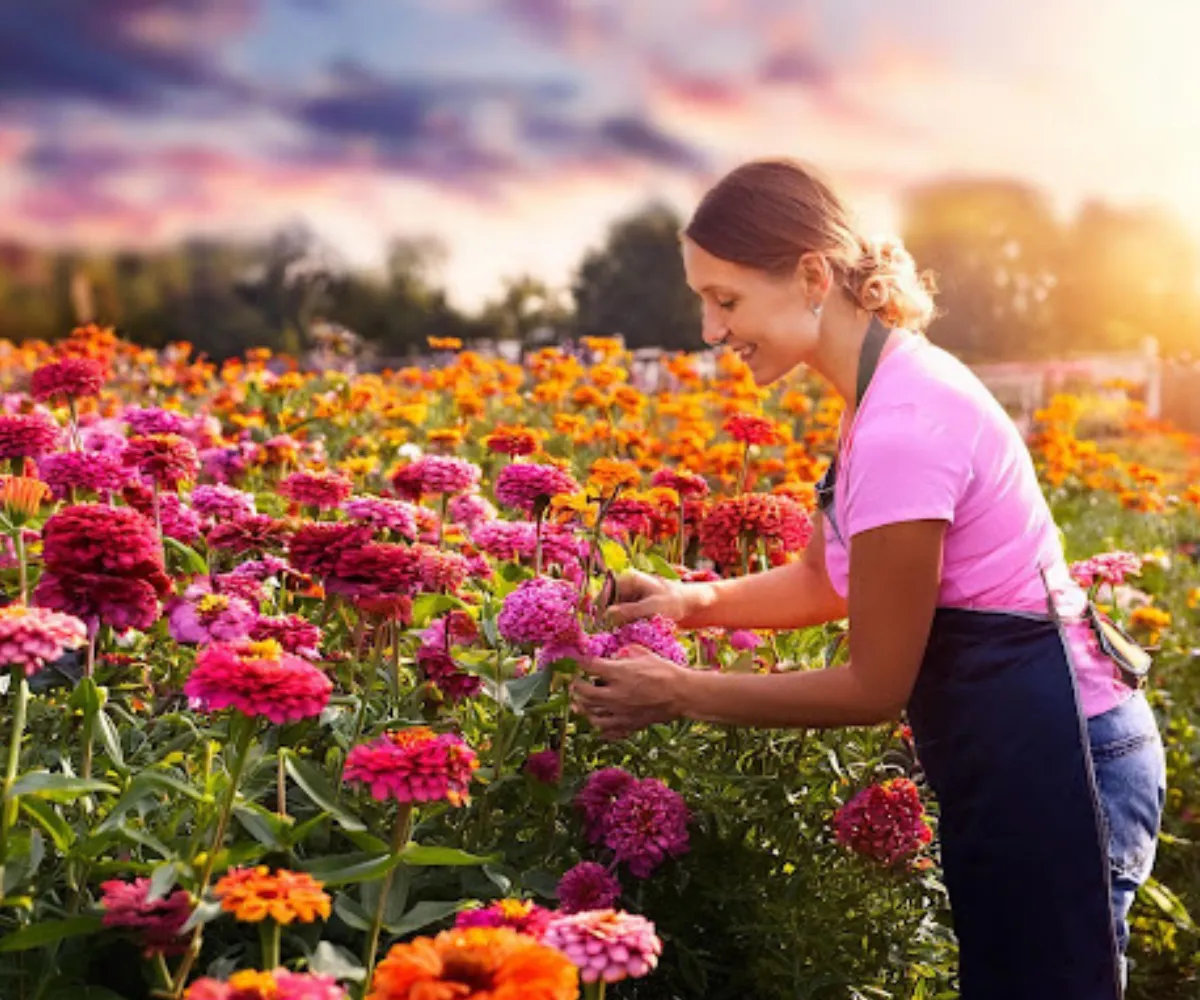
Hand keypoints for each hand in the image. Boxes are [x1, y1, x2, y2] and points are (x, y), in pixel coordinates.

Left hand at [571, 644, 688, 739]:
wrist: (682, 694)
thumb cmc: (666, 671)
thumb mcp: (645, 654)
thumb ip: (627, 652)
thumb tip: (617, 654)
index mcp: (619, 673)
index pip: (590, 666)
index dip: (580, 662)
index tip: (576, 659)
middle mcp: (616, 694)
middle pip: (585, 693)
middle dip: (576, 687)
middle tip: (574, 683)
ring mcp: (621, 712)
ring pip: (592, 714)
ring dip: (583, 708)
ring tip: (580, 703)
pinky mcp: (629, 724)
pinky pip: (607, 730)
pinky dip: (599, 726)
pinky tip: (597, 721)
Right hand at [603, 570, 700, 626]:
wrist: (688, 604)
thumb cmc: (673, 602)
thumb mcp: (651, 608)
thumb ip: (629, 611)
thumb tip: (607, 615)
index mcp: (627, 579)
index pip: (604, 595)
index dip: (600, 612)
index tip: (603, 628)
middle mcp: (624, 585)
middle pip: (606, 605)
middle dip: (611, 619)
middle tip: (619, 632)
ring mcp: (627, 595)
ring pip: (613, 613)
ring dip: (618, 624)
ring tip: (630, 631)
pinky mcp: (631, 605)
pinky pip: (621, 616)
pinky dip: (625, 624)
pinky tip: (633, 630)